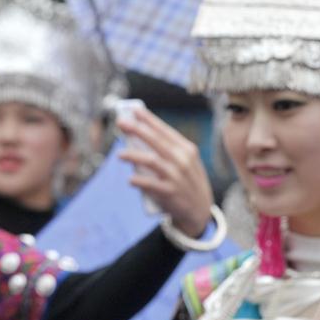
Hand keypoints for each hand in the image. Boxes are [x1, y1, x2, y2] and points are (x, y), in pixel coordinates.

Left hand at [117, 108, 212, 237]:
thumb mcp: (185, 162)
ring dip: (132, 155)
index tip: (134, 109)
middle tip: (120, 122)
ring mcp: (177, 176)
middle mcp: (182, 160)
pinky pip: (150, 183)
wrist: (200, 210)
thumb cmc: (186, 181)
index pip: (164, 130)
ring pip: (151, 160)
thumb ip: (167, 149)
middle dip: (137, 129)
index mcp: (186, 149)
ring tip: (119, 154)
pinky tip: (129, 179)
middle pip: (156, 140)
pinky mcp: (170, 193)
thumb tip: (138, 135)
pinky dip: (138, 180)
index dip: (148, 119)